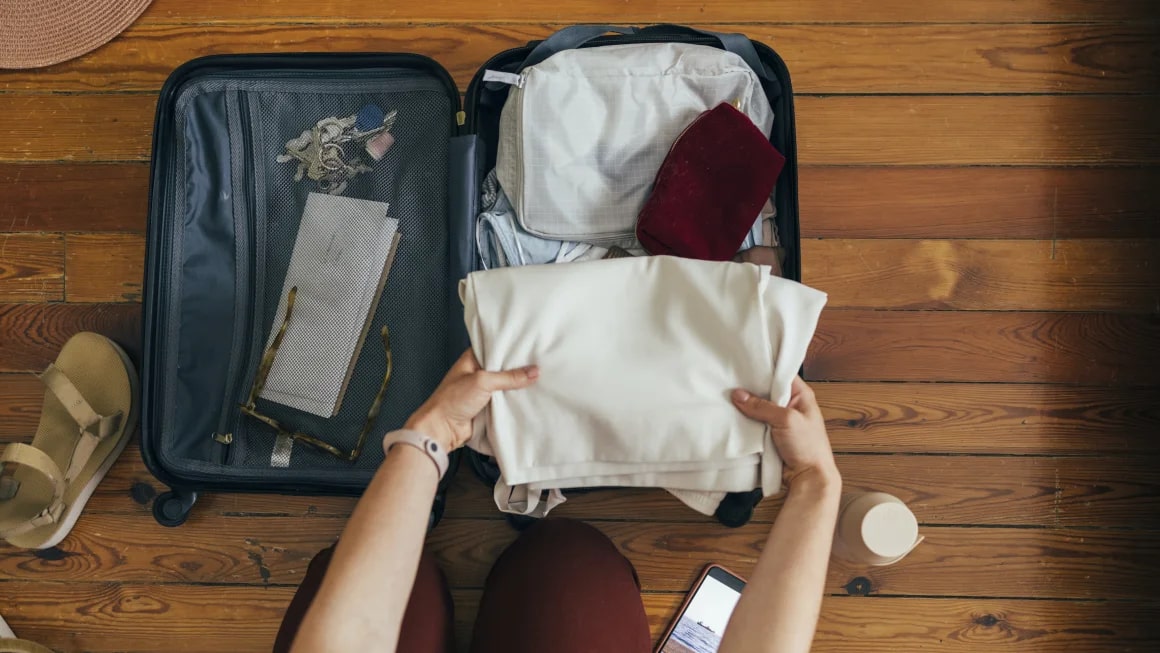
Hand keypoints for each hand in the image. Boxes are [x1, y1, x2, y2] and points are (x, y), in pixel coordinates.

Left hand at [401, 350, 538, 451]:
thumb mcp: (483, 381)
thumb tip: (534, 372)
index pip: (495, 348)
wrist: (442, 429)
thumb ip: (509, 377)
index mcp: (472, 359)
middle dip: (519, 368)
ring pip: (506, 386)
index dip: (512, 347)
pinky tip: (530, 398)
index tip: (532, 345)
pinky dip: (515, 401)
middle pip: (504, 368)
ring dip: (518, 387)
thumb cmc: (453, 400)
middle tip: (541, 363)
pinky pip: (505, 402)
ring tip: (542, 379)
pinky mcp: (488, 407)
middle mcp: (478, 373)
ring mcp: (483, 391)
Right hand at [731, 377, 838, 491]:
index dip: (763, 368)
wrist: (808, 477)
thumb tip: (738, 394)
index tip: (743, 364)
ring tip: (725, 396)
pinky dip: (745, 421)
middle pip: (765, 390)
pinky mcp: (769, 434)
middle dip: (749, 388)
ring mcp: (779, 420)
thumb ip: (761, 406)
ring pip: (758, 408)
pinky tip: (730, 415)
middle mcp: (790, 404)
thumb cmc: (807, 447)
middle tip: (729, 380)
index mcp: (800, 395)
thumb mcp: (786, 420)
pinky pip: (754, 423)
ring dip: (745, 406)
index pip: (780, 373)